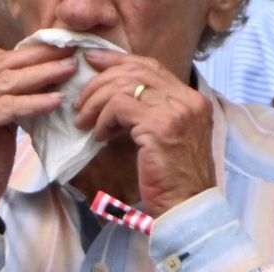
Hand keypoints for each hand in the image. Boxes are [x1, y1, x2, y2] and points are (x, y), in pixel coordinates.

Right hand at [0, 45, 78, 223]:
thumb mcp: (3, 125)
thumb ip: (14, 101)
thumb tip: (46, 79)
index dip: (29, 52)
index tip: (58, 48)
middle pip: (3, 66)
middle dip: (39, 58)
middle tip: (70, 53)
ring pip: (7, 84)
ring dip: (42, 76)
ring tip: (69, 71)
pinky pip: (7, 109)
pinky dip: (34, 103)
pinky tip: (55, 102)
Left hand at [72, 49, 216, 216]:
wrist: (186, 208)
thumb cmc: (173, 181)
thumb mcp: (165, 138)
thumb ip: (150, 113)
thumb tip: (113, 96)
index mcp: (193, 100)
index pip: (151, 66)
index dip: (118, 60)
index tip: (93, 62)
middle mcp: (188, 100)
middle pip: (136, 71)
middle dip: (100, 81)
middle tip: (80, 101)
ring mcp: (176, 111)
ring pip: (123, 86)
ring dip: (96, 102)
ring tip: (84, 122)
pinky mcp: (160, 126)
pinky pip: (119, 106)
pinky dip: (103, 118)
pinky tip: (99, 136)